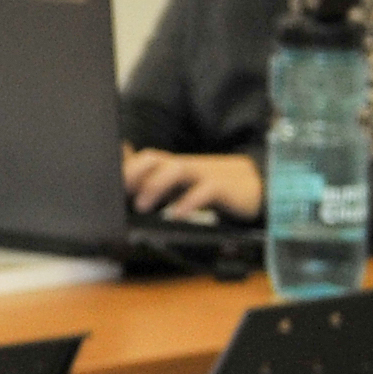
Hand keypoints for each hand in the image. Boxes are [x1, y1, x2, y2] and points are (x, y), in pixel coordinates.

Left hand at [120, 148, 262, 223]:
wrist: (260, 189)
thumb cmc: (214, 189)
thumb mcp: (183, 189)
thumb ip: (159, 187)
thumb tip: (129, 189)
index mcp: (175, 166)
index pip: (145, 159)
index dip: (126, 170)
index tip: (112, 188)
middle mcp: (187, 166)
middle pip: (155, 158)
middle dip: (134, 174)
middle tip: (124, 196)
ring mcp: (206, 174)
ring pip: (177, 169)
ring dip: (156, 186)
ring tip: (143, 207)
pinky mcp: (225, 188)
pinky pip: (206, 189)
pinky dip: (189, 201)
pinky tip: (178, 214)